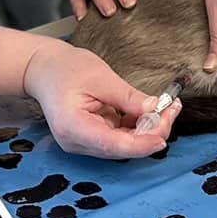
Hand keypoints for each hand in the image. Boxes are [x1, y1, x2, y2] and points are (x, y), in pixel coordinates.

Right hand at [20, 39, 182, 157]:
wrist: (44, 69)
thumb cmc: (64, 69)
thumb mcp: (100, 77)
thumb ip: (128, 97)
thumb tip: (155, 109)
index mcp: (73, 127)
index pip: (112, 145)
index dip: (140, 144)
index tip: (162, 135)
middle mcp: (78, 141)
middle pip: (121, 147)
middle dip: (151, 132)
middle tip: (172, 109)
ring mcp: (85, 141)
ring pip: (124, 144)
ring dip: (148, 129)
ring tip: (168, 106)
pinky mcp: (93, 136)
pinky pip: (121, 136)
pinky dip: (138, 125)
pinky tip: (153, 111)